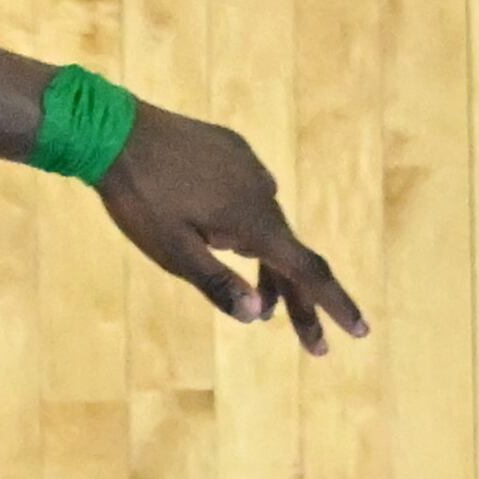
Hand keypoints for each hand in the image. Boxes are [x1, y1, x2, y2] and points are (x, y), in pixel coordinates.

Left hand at [98, 100, 369, 353]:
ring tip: (269, 306)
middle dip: (301, 303)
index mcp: (253, 224)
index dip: (334, 305)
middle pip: (291, 256)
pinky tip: (230, 241)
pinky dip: (249, 230)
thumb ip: (217, 284)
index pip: (306, 273)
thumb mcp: (173, 253)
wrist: (118, 133)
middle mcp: (263, 194)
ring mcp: (251, 170)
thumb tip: (259, 317)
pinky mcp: (234, 154)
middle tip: (313, 345)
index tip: (360, 331)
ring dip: (272, 268)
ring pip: (270, 228)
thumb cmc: (141, 200)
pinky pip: (250, 199)